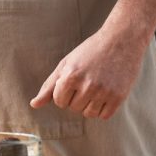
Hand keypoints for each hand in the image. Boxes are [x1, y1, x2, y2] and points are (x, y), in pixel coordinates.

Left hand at [29, 28, 144, 119]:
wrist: (121, 40)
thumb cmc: (91, 50)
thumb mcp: (67, 63)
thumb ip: (49, 85)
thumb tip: (34, 105)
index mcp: (71, 75)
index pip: (59, 101)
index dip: (64, 91)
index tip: (74, 78)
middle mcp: (87, 85)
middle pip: (73, 108)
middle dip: (77, 96)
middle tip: (88, 78)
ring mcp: (103, 92)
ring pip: (88, 114)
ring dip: (89, 103)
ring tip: (96, 84)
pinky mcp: (118, 97)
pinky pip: (103, 116)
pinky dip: (103, 108)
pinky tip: (105, 91)